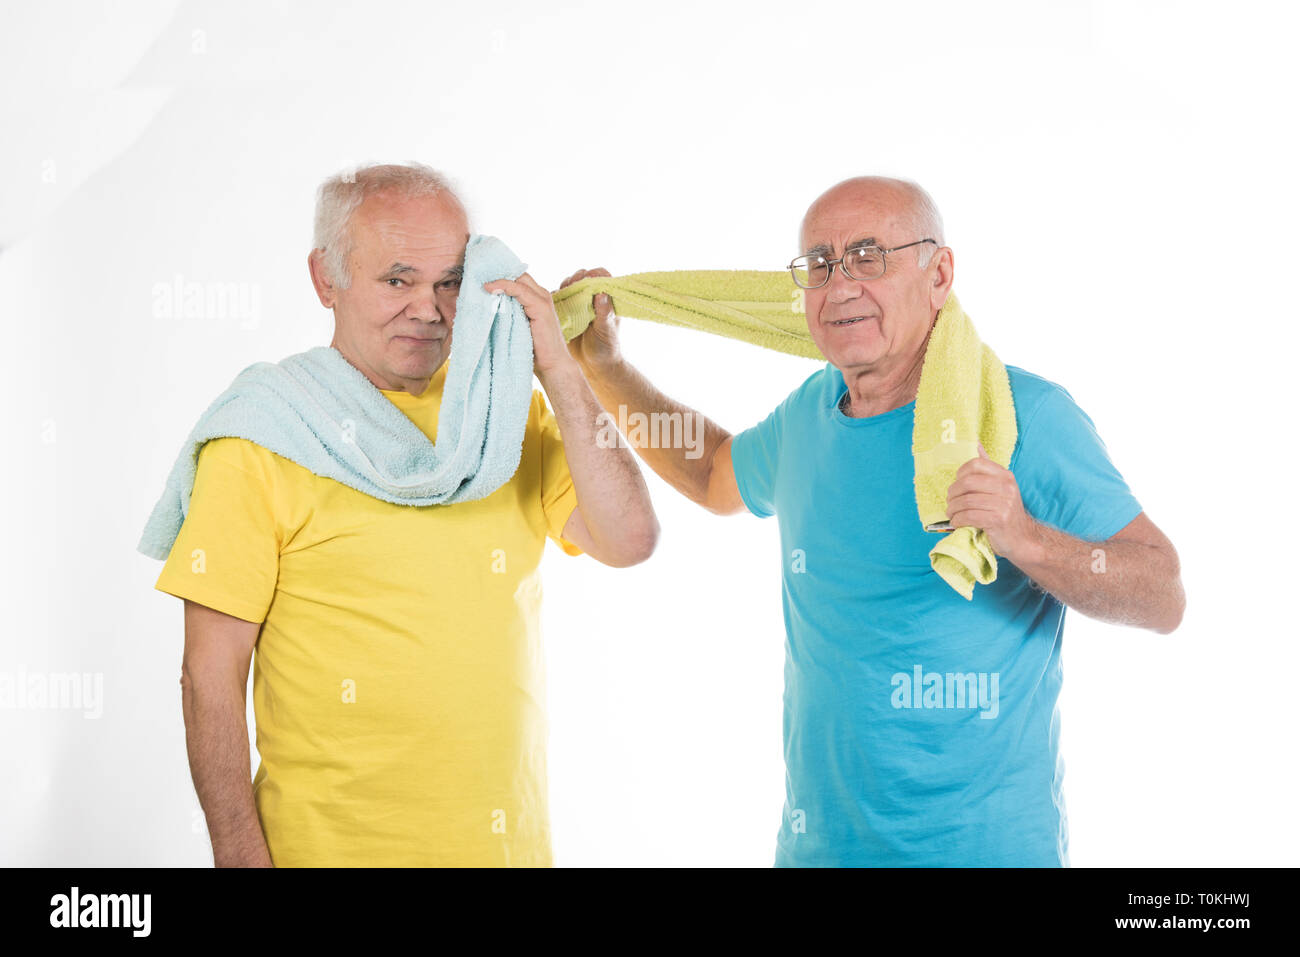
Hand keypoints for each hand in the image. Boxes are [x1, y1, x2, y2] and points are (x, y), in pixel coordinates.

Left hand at [482, 272, 572, 375]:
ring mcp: (543, 300)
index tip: (479, 275)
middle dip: (497, 272)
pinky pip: (519, 290)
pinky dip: (504, 286)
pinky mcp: (541, 307)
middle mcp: (541, 295)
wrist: (553, 365)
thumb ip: (508, 311)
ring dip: (498, 277)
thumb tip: (485, 304)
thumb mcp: (517, 325)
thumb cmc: (534, 349)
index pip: (518, 277)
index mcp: (536, 298)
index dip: (500, 274)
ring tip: (479, 279)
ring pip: (518, 278)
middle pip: (518, 274)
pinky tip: (489, 288)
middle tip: (476, 274)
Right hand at [558, 267, 621, 373]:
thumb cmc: (606, 348)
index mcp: (607, 299)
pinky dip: (554, 298)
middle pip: (582, 277)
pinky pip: (558, 298)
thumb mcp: (606, 331)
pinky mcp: (566, 311)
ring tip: (563, 297)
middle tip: (571, 288)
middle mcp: (592, 297)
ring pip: (569, 286)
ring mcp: (579, 303)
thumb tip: (602, 294)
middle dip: (576, 280)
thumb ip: (605, 313)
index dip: (594, 274)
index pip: (602, 276)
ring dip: (564, 288)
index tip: (586, 279)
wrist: (593, 365)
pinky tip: (552, 304)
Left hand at [946, 442, 1035, 557]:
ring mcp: (1004, 504)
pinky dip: (958, 520)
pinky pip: (969, 516)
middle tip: (950, 502)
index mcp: (1005, 476)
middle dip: (952, 494)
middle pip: (967, 482)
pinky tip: (957, 523)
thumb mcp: (1000, 487)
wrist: (1023, 539)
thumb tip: (975, 443)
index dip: (960, 474)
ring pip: (966, 501)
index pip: (976, 464)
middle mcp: (1006, 487)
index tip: (956, 485)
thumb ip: (987, 468)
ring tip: (952, 514)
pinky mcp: (998, 520)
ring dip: (953, 509)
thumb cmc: (1006, 512)